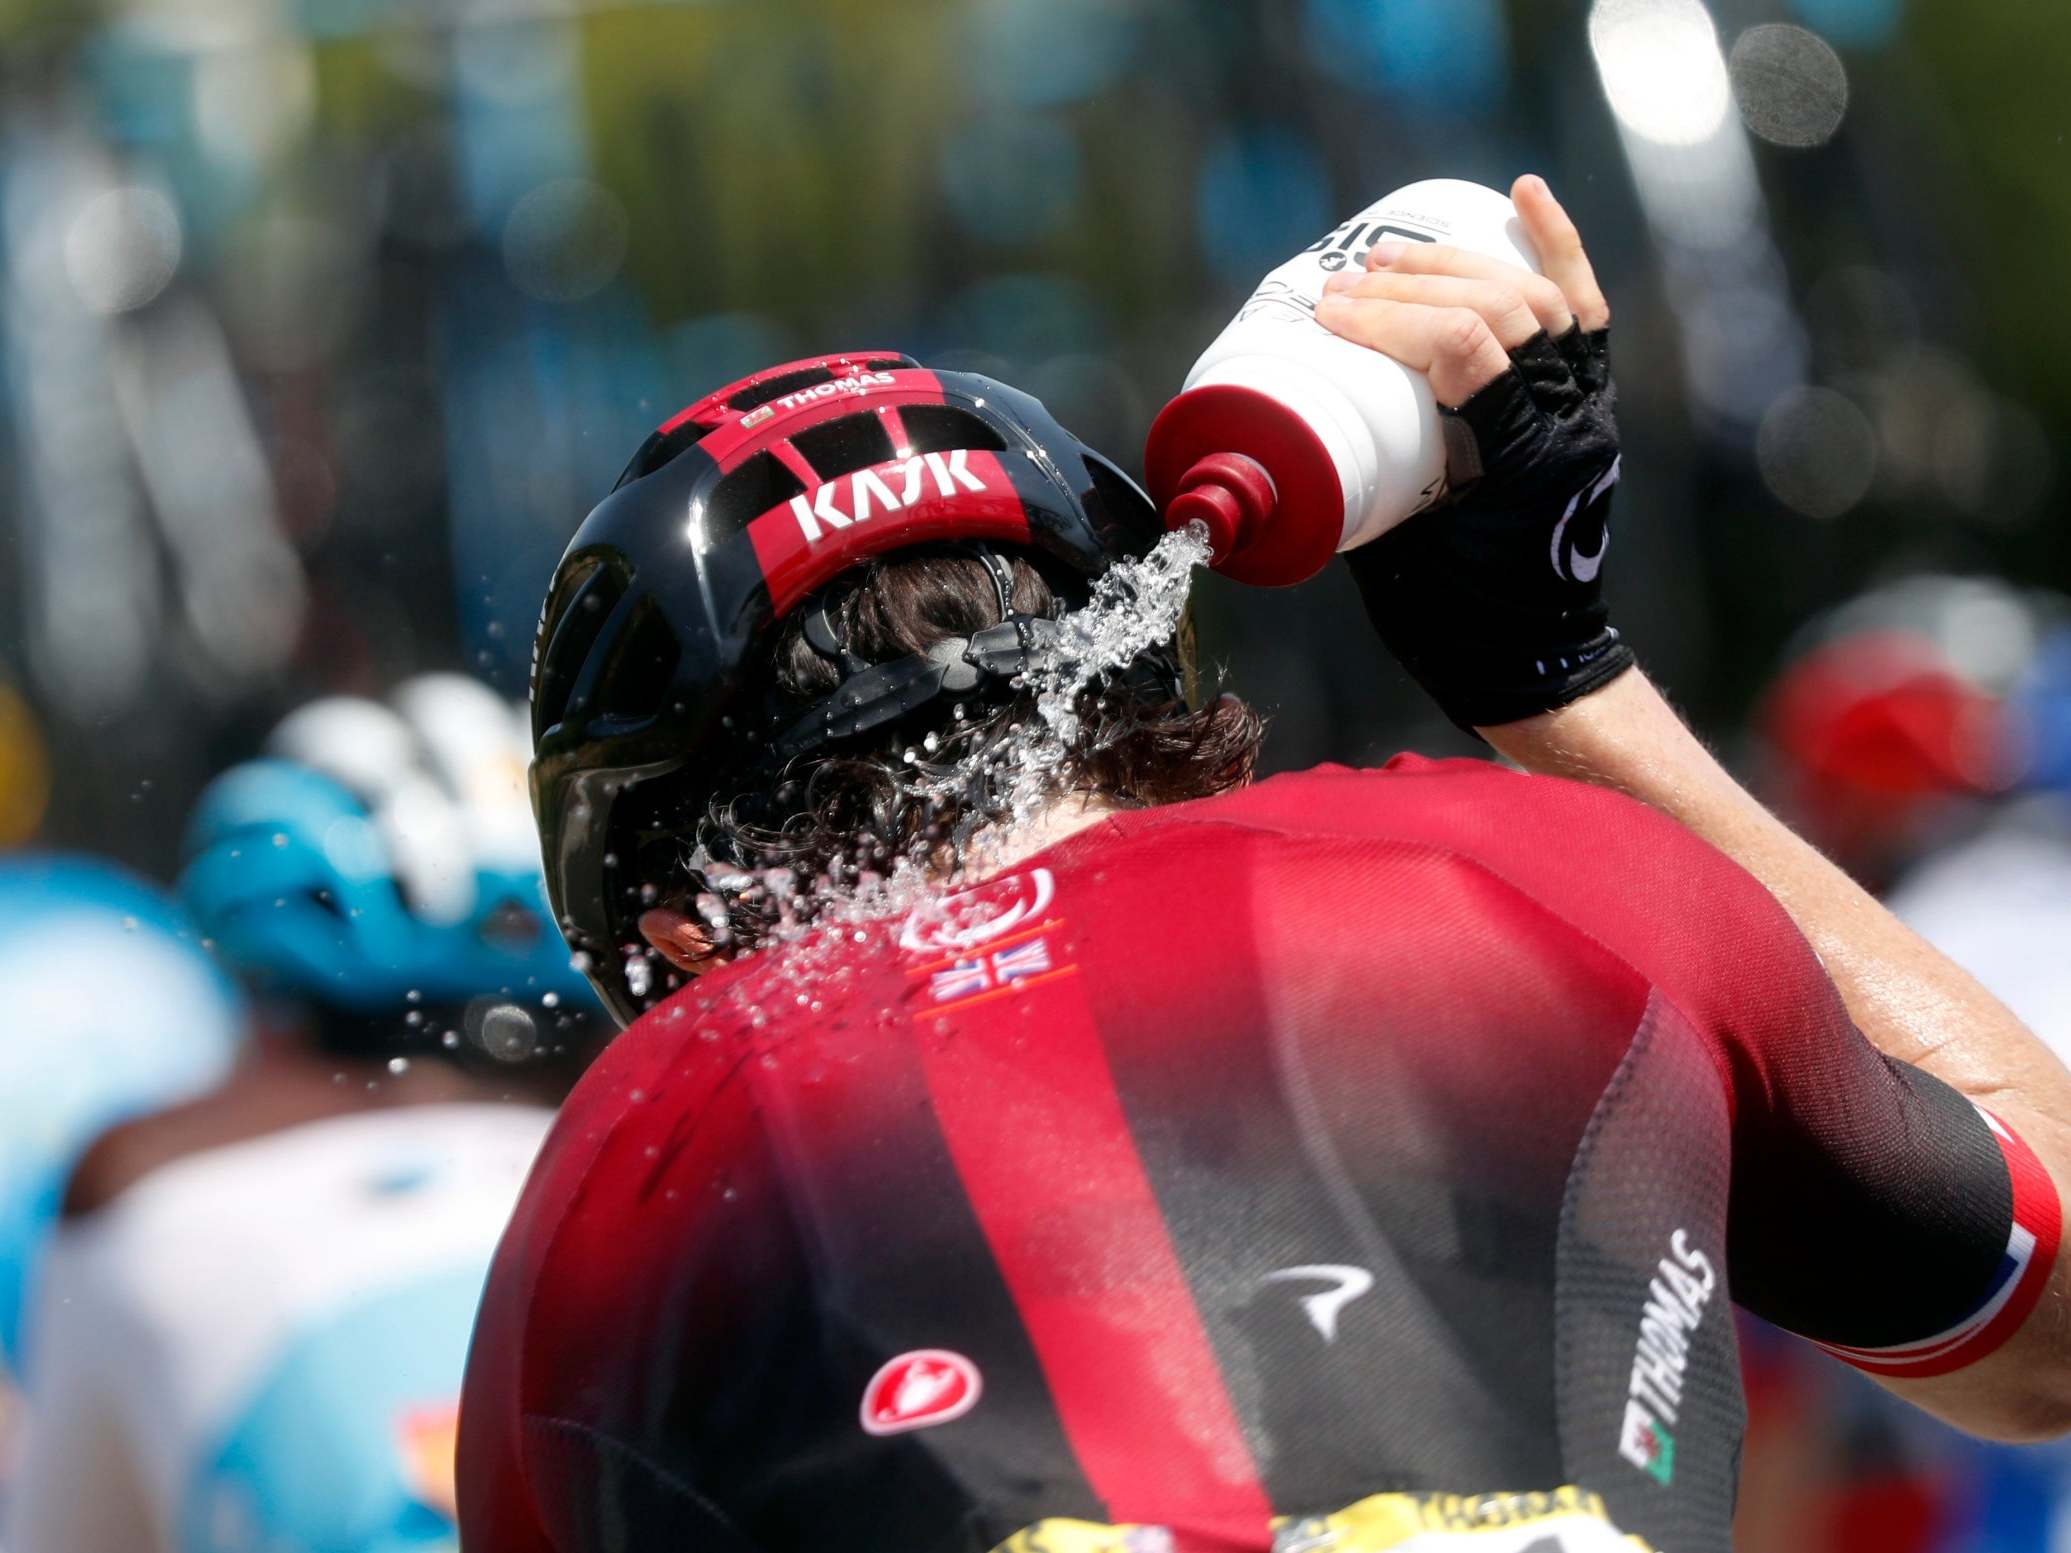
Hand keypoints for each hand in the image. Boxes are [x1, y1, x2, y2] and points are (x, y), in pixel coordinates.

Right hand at [1313, 174, 1628, 731]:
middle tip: (1346, 287)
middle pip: (1500, 311)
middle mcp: (1573, 423)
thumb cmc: (1455, 626)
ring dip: (1462, 264)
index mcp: (1529, 463)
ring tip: (1395, 257)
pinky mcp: (1590, 405)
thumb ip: (1355, 488)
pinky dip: (1558, 248)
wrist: (1536, 664)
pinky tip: (1524, 194)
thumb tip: (1283, 430)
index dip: (1388, 319)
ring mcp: (1591, 409)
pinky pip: (1584, 312)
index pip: (1464, 350)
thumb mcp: (1391, 560)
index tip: (1326, 315)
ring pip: (1539, 299)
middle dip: (1414, 285)